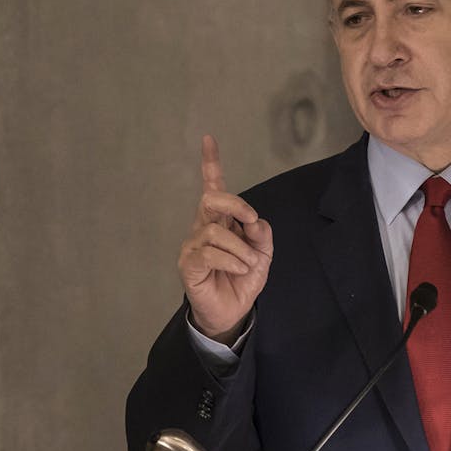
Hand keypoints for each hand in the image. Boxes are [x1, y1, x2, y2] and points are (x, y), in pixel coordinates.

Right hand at [178, 135, 272, 343]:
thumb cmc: (242, 279)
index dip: (211, 163)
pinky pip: (210, 253)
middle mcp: (203, 228)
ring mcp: (193, 246)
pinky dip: (232, 260)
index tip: (209, 139)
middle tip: (251, 220)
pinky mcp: (189, 264)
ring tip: (248, 264)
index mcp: (221, 221)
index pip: (213, 187)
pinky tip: (240, 269)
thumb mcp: (262, 255)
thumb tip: (255, 220)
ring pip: (216, 232)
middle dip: (235, 204)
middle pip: (211, 200)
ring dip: (241, 248)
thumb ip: (261, 234)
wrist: (232, 311)